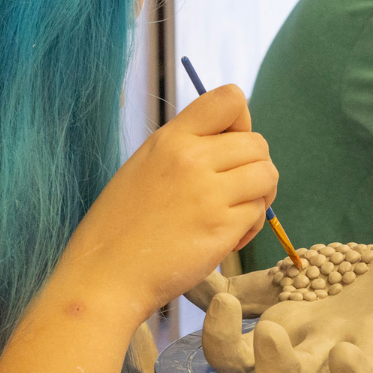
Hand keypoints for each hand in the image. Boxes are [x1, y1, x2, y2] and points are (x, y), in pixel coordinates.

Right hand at [51, 85, 276, 326]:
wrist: (106, 274)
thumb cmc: (120, 226)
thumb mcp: (144, 166)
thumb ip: (186, 149)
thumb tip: (232, 141)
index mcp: (171, 138)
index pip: (231, 98)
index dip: (242, 122)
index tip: (229, 146)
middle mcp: (192, 158)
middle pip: (258, 143)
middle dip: (255, 166)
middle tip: (235, 191)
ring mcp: (209, 193)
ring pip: (267, 176)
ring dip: (260, 196)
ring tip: (234, 215)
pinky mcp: (221, 227)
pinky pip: (259, 213)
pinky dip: (251, 226)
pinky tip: (226, 238)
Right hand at [202, 244, 372, 372]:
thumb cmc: (349, 291)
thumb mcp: (296, 289)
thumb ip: (251, 291)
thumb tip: (196, 281)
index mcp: (295, 344)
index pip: (244, 367)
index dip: (223, 347)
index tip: (224, 303)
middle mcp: (330, 357)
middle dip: (277, 367)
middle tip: (268, 335)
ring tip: (344, 353)